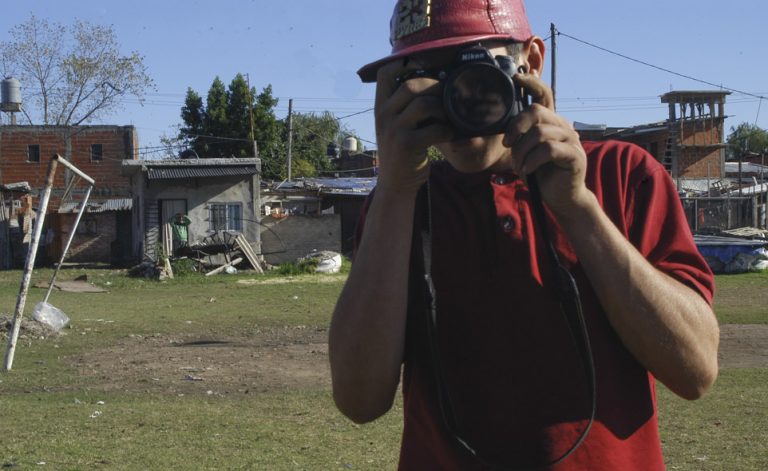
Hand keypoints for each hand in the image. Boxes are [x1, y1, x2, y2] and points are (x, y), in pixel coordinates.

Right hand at [374, 60, 451, 193]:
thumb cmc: (402, 152)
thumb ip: (403, 106)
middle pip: (411, 85)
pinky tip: (450, 134)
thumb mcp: (394, 126)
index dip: (405, 64)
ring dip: (443, 108)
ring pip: (424, 104)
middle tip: (447, 95)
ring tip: (450, 117)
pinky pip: (435, 129)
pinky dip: (447, 130)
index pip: (385, 73)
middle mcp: (383, 115)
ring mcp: (394, 130)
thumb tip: (431, 81)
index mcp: (380, 107)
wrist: (395, 184)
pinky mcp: (407, 145)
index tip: (423, 67)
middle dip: (434, 86)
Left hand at [503, 73, 590, 215]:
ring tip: (519, 167)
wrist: (561, 197)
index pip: (545, 94)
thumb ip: (521, 137)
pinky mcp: (575, 156)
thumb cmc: (542, 174)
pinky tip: (528, 170)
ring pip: (539, 133)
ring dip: (522, 152)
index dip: (532, 83)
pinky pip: (548, 150)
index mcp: (551, 122)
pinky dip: (532, 161)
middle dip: (516, 128)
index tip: (516, 78)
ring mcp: (572, 140)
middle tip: (508, 146)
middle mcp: (563, 126)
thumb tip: (503, 127)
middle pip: (536, 112)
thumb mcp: (526, 152)